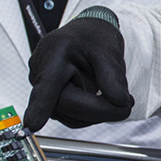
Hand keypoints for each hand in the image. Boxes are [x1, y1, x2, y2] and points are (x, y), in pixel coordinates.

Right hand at [24, 13, 132, 130]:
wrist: (87, 36)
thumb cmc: (93, 37)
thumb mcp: (108, 50)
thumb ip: (113, 77)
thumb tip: (119, 102)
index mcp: (54, 53)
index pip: (47, 85)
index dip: (40, 107)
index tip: (33, 124)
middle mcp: (41, 72)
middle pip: (66, 106)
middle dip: (99, 110)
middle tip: (127, 103)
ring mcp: (43, 89)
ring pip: (71, 116)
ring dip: (97, 112)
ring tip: (114, 92)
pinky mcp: (50, 101)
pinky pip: (72, 116)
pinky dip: (91, 112)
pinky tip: (101, 98)